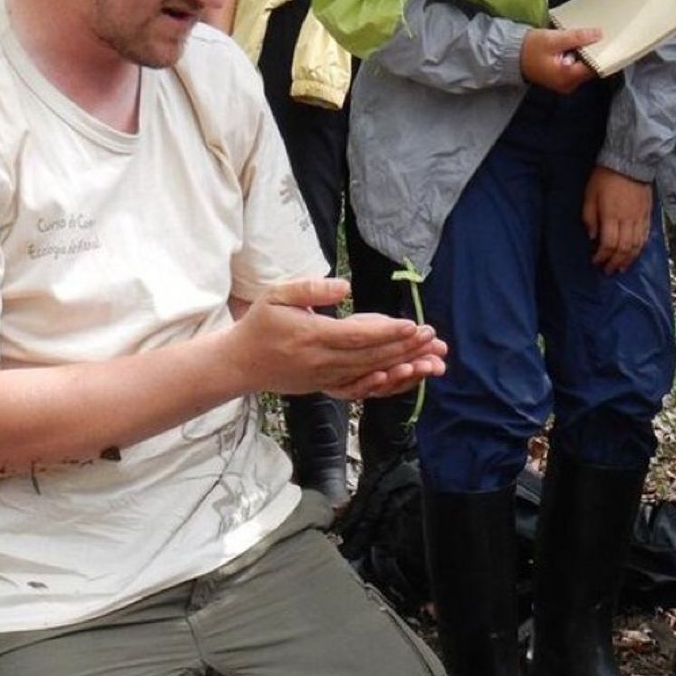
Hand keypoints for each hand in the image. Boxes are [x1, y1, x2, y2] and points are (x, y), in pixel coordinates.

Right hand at [236, 279, 446, 399]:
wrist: (241, 363)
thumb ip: (311, 289)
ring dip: (403, 368)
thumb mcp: (277, 295)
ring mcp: (326, 378)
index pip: (356, 336)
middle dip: (405, 348)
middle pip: (371, 357)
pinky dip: (384, 386)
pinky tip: (404, 378)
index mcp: (311, 336)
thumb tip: (345, 286)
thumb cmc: (260, 324)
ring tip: (432, 362)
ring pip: (371, 374)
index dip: (386, 332)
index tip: (413, 325)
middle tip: (434, 338)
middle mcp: (322, 362)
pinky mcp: (327, 387)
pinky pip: (361, 389)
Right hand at [521, 26, 601, 92]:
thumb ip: (577, 37)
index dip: (602, 54)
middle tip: (597, 36)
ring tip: (587, 39)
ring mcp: (565, 83)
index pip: (594, 68)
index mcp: (568, 77)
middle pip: (590, 69)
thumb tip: (598, 34)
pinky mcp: (561, 78)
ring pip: (583, 68)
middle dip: (594, 53)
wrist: (512, 55)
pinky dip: (578, 57)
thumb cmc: (530, 48)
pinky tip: (576, 46)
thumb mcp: (554, 39)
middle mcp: (569, 84)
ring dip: (585, 54)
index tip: (606, 41)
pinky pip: (576, 68)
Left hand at [582, 166, 653, 273]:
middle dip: (615, 262)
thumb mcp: (590, 195)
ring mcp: (640, 218)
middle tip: (608, 271)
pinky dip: (640, 249)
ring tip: (622, 268)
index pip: (609, 244)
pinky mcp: (648, 214)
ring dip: (629, 260)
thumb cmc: (606, 177)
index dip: (602, 256)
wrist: (631, 161)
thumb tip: (593, 237)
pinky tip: (634, 254)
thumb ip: (590, 217)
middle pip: (624, 249)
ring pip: (637, 246)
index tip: (596, 262)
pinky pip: (646, 236)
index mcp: (612, 215)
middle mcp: (628, 220)